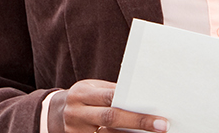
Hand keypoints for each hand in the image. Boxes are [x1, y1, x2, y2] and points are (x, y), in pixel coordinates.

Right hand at [49, 79, 167, 132]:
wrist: (56, 114)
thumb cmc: (84, 99)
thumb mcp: (93, 90)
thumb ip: (113, 93)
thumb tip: (144, 99)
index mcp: (81, 93)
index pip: (111, 97)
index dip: (134, 104)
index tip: (158, 113)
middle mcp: (76, 112)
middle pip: (111, 117)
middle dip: (139, 122)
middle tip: (162, 126)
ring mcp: (75, 130)